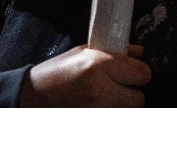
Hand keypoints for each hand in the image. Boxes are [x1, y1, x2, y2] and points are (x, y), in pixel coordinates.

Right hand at [20, 44, 150, 106]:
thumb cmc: (55, 74)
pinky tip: (96, 106)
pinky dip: (110, 111)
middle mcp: (102, 90)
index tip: (130, 72)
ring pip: (128, 110)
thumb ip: (113, 52)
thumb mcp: (81, 53)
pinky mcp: (97, 122)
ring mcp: (100, 111)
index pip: (143, 74)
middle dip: (130, 92)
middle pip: (139, 98)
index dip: (138, 72)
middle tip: (114, 86)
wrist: (33, 99)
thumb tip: (139, 53)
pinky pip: (116, 116)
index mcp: (99, 66)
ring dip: (120, 104)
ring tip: (102, 96)